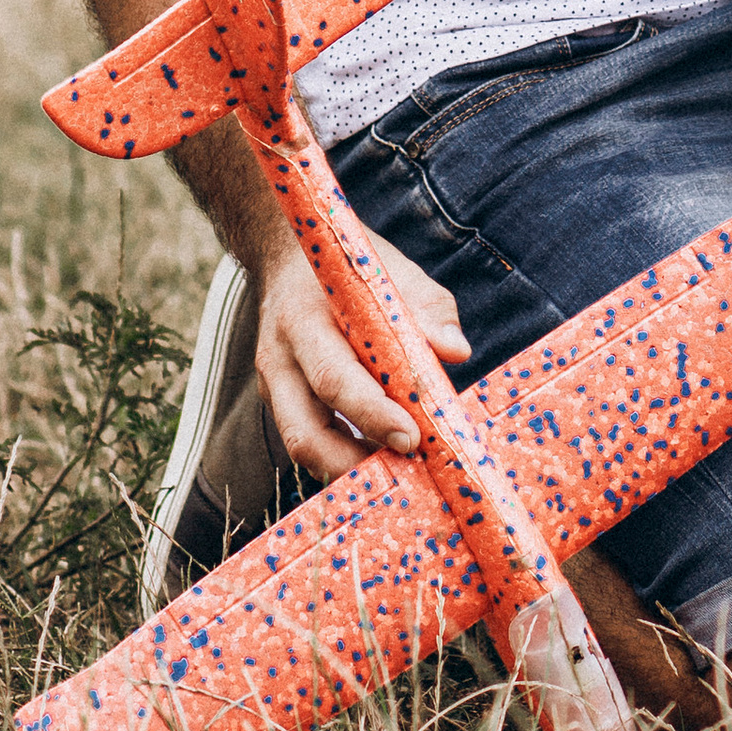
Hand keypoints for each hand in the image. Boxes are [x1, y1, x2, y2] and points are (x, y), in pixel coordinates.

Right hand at [251, 219, 469, 486]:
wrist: (291, 257)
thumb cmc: (350, 268)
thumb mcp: (390, 271)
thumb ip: (427, 307)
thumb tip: (457, 351)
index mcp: (303, 320)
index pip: (334, 377)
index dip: (372, 413)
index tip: (412, 437)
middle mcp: (279, 360)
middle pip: (305, 432)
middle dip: (355, 461)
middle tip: (408, 470)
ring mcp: (274, 387)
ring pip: (302, 447)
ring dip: (349, 468)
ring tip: (399, 472)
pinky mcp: (281, 403)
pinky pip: (309, 441)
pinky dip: (343, 458)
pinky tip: (381, 460)